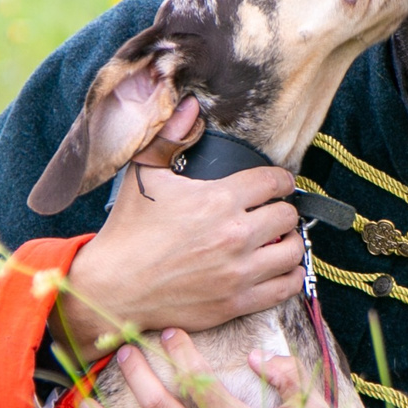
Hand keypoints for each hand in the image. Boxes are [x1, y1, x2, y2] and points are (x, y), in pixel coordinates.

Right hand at [48, 121, 303, 360]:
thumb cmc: (128, 230)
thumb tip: (190, 104)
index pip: (274, 181)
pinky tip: (277, 269)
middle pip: (288, 216)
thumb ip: (171, 136)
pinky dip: (289, 276)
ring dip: (289, 243)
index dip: (280, 180)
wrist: (114, 287)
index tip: (278, 184)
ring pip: (293, 251)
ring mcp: (238, 272)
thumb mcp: (144, 173)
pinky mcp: (237, 302)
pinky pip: (286, 287)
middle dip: (283, 210)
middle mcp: (235, 235)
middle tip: (272, 213)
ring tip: (277, 241)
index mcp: (218, 199)